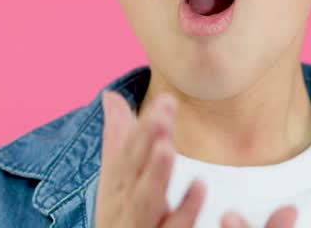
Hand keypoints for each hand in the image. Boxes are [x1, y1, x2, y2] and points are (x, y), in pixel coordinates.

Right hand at [96, 90, 297, 227]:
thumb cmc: (123, 220)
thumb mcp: (119, 183)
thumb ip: (120, 141)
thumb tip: (110, 96)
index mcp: (118, 188)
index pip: (128, 154)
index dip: (144, 128)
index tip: (166, 99)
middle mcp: (124, 207)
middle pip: (133, 173)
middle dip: (146, 142)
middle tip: (163, 112)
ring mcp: (138, 227)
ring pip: (144, 202)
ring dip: (154, 175)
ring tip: (166, 148)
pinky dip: (184, 210)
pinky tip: (200, 186)